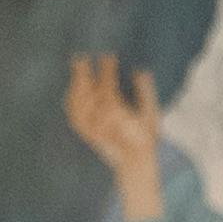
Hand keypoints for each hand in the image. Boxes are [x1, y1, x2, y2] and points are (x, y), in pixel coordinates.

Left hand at [63, 52, 167, 221]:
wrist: (134, 165)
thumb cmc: (145, 139)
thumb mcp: (151, 115)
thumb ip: (146, 93)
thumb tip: (140, 71)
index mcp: (117, 115)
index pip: (108, 87)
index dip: (107, 70)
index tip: (109, 56)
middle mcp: (101, 122)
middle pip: (87, 93)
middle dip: (83, 74)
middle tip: (81, 58)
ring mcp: (92, 129)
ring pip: (79, 104)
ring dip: (76, 85)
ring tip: (77, 69)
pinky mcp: (87, 135)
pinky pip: (75, 117)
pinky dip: (71, 103)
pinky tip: (72, 90)